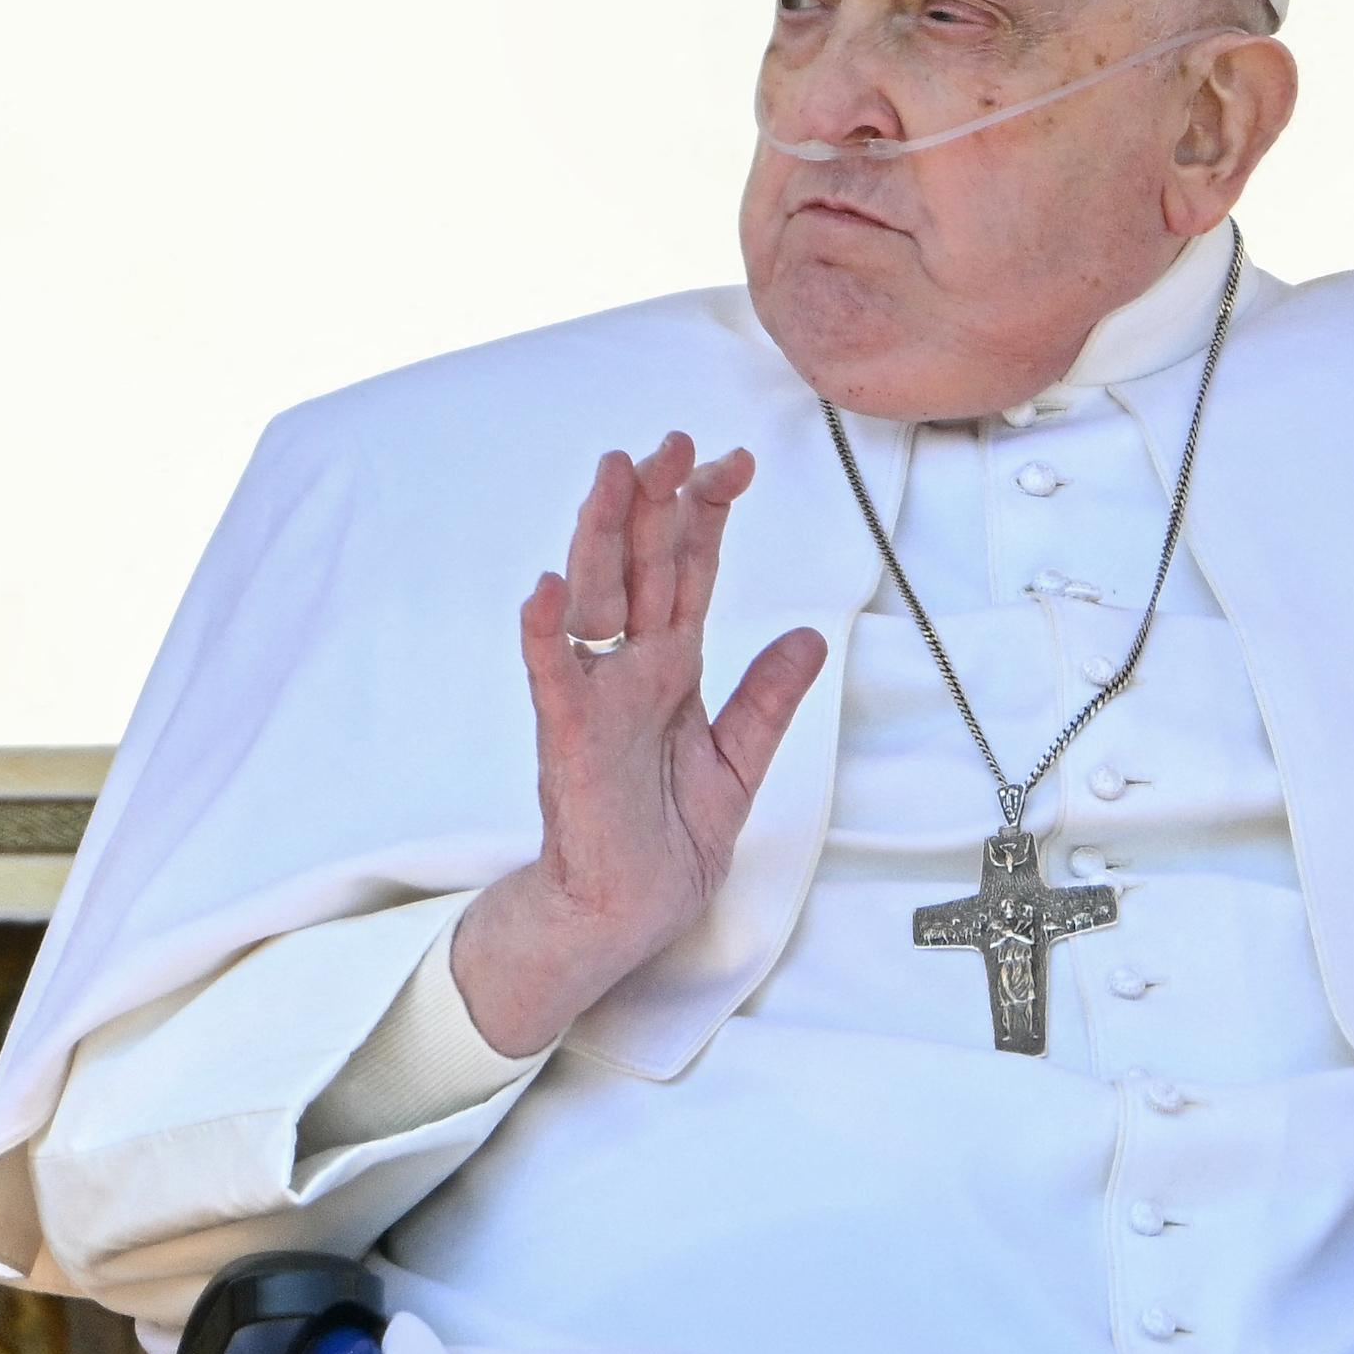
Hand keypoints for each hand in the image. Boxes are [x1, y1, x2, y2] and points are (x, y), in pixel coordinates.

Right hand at [450, 433, 828, 1057]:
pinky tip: (544, 589)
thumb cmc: (665, 842)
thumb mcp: (738, 763)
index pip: (689, 574)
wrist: (625, 914)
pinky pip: (553, 679)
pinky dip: (545, 634)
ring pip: (596, 599)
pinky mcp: (569, 741)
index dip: (707, 516)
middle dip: (657, 500)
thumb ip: (767, 699)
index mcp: (671, 668)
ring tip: (613, 476)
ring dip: (601, 536)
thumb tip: (809, 635)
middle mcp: (631, 670)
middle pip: (642, 567)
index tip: (734, 462)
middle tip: (675, 439)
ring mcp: (596, 698)